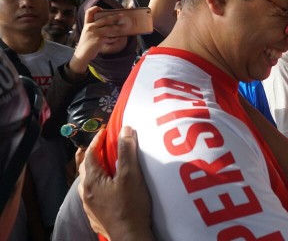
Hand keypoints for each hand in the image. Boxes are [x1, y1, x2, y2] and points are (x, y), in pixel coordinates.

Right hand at [69, 6, 130, 74]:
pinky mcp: (99, 40)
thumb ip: (94, 29)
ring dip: (118, 27)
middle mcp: (90, 27)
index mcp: (87, 25)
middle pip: (104, 19)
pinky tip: (117, 38)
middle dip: (114, 17)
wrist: (82, 54)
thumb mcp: (87, 34)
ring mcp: (95, 33)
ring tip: (124, 26)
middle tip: (121, 15)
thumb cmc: (86, 44)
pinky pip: (110, 38)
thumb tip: (107, 26)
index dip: (94, 8)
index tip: (100, 8)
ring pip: (109, 28)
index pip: (88, 13)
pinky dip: (114, 38)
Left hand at [78, 126, 153, 240]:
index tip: (104, 132)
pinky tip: (106, 189)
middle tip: (102, 147)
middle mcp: (86, 192)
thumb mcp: (131, 175)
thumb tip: (125, 130)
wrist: (129, 236)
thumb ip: (126, 152)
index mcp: (92, 180)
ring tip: (104, 167)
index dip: (97, 141)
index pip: (91, 154)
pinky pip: (93, 195)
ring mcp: (89, 206)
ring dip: (94, 172)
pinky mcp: (95, 216)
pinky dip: (98, 186)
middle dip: (93, 155)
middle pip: (85, 168)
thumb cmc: (130, 205)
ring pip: (87, 183)